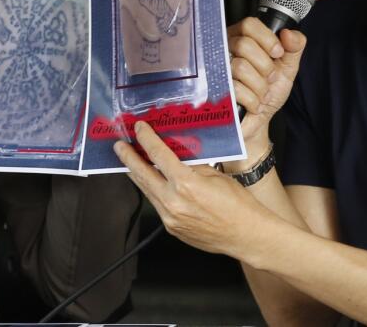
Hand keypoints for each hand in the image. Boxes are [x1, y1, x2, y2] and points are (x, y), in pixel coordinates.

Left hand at [114, 121, 280, 257]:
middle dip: (128, 159)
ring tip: (131, 163)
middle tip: (119, 147)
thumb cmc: (239, 205)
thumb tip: (178, 158)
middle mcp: (173, 201)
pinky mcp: (172, 228)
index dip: (146, 139)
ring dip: (138, 176)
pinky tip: (154, 184)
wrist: (247, 236)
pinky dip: (154, 192)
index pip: (158, 155)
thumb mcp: (216, 175)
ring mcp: (170, 218)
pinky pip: (158, 206)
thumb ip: (193, 167)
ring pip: (147, 191)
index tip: (139, 129)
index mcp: (186, 184)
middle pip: (142, 175)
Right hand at [227, 17, 306, 158]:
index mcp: (243, 39)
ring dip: (260, 86)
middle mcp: (226, 51)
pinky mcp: (214, 91)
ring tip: (262, 94)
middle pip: (244, 45)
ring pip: (240, 67)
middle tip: (270, 78)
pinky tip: (254, 104)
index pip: (249, 24)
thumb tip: (289, 33)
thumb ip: (295, 47)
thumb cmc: (270, 91)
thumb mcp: (287, 67)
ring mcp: (217, 71)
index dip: (266, 38)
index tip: (277, 53)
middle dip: (266, 66)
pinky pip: (236, 89)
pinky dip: (253, 100)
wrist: (260, 120)